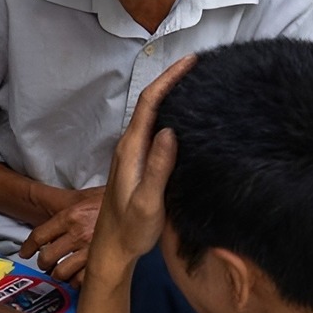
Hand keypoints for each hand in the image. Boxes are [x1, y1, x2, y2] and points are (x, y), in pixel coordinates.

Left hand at [19, 188, 104, 283]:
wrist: (139, 202)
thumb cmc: (112, 199)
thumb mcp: (83, 196)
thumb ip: (63, 205)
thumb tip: (40, 203)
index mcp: (70, 215)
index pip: (39, 235)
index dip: (29, 247)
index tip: (24, 253)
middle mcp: (78, 233)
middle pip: (47, 257)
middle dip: (44, 263)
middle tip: (46, 263)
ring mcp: (91, 250)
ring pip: (62, 272)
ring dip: (59, 274)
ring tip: (61, 270)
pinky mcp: (104, 262)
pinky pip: (81, 281)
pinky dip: (77, 281)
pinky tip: (77, 276)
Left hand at [88, 56, 194, 277]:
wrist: (112, 249)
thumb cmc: (130, 230)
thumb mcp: (147, 201)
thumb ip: (157, 167)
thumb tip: (168, 131)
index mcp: (130, 150)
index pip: (149, 103)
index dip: (168, 79)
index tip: (190, 62)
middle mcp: (128, 147)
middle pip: (150, 103)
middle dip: (172, 80)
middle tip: (199, 67)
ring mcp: (132, 155)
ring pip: (152, 116)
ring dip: (170, 97)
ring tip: (195, 84)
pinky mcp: (137, 164)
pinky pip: (153, 130)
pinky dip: (169, 116)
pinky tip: (184, 119)